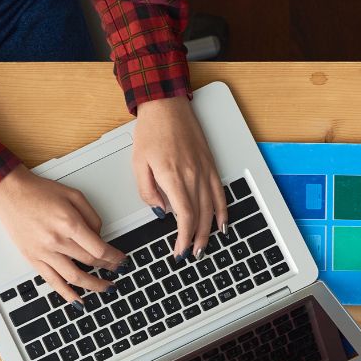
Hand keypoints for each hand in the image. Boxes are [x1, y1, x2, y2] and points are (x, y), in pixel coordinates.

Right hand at [0, 165, 124, 303]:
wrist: (10, 193)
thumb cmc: (38, 191)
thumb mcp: (74, 195)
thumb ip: (91, 216)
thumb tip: (100, 236)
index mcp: (69, 223)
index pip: (99, 249)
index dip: (114, 258)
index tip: (121, 260)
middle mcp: (57, 240)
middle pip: (90, 262)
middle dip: (108, 269)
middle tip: (117, 271)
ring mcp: (44, 252)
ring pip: (74, 277)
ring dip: (93, 286)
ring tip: (105, 289)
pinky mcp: (33, 259)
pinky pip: (52, 282)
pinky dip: (67, 294)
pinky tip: (78, 301)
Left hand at [132, 96, 226, 256]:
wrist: (166, 106)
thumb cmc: (151, 130)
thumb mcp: (138, 163)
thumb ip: (148, 191)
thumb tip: (160, 210)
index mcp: (173, 176)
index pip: (185, 216)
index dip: (184, 237)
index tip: (179, 250)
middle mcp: (193, 174)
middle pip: (200, 216)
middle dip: (197, 240)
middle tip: (192, 254)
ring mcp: (204, 170)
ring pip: (211, 208)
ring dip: (209, 230)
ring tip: (204, 246)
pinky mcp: (210, 164)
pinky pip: (219, 192)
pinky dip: (222, 210)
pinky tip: (222, 223)